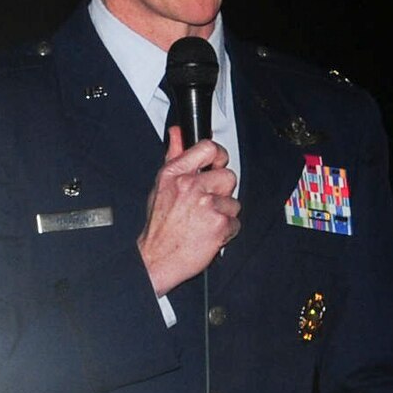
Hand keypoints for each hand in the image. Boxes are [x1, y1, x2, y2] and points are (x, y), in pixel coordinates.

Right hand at [138, 128, 238, 294]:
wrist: (156, 259)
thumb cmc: (159, 226)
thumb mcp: (161, 186)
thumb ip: (174, 156)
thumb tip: (177, 132)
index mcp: (175, 174)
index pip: (208, 148)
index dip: (218, 155)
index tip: (218, 163)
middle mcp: (191, 186)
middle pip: (228, 176)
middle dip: (222, 191)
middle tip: (206, 204)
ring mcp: (207, 205)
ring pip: (233, 202)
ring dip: (223, 214)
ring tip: (204, 222)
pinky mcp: (219, 224)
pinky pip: (235, 222)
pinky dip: (226, 231)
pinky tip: (209, 234)